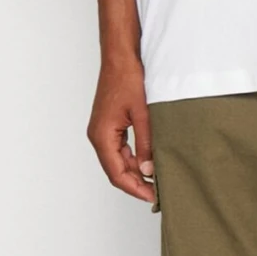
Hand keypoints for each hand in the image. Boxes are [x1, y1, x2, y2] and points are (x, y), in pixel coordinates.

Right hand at [87, 57, 156, 202]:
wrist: (120, 57)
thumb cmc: (127, 79)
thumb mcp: (143, 114)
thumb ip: (146, 143)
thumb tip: (150, 169)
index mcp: (102, 136)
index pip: (117, 174)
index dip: (135, 188)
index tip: (152, 197)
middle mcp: (98, 136)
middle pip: (116, 170)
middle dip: (136, 183)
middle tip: (158, 192)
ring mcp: (103, 131)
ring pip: (118, 161)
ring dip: (135, 171)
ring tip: (156, 179)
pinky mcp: (109, 125)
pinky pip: (120, 149)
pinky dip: (133, 158)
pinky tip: (149, 161)